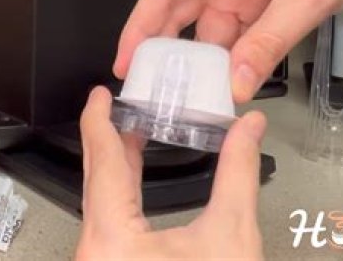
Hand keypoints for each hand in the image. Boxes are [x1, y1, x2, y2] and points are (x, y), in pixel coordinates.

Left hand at [76, 87, 266, 259]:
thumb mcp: (232, 235)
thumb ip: (237, 174)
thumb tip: (247, 130)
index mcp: (114, 241)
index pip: (102, 164)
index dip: (100, 122)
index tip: (99, 97)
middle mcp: (97, 254)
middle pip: (95, 180)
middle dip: (106, 138)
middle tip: (112, 106)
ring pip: (98, 202)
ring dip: (113, 166)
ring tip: (127, 134)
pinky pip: (105, 222)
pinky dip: (117, 193)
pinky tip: (129, 178)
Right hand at [114, 0, 342, 102]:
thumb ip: (269, 42)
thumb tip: (236, 82)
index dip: (139, 25)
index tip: (127, 59)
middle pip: (177, 9)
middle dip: (163, 49)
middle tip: (148, 87)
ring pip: (205, 28)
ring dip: (200, 61)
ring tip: (188, 93)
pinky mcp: (255, 0)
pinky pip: (232, 34)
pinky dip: (228, 59)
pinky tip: (223, 81)